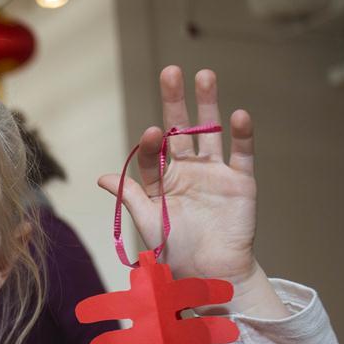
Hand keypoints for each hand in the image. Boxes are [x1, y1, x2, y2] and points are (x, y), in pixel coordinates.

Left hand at [99, 66, 287, 317]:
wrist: (209, 272)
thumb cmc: (174, 250)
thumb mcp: (148, 221)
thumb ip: (130, 196)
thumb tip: (102, 177)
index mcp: (162, 180)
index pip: (153, 153)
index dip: (150, 142)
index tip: (150, 133)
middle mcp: (187, 170)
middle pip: (181, 129)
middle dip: (175, 102)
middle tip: (170, 72)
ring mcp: (214, 173)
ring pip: (210, 132)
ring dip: (208, 104)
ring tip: (204, 76)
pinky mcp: (240, 181)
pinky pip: (241, 153)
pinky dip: (241, 134)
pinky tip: (238, 115)